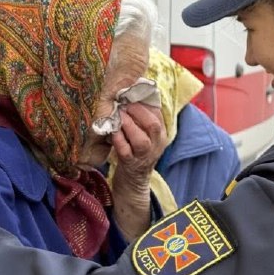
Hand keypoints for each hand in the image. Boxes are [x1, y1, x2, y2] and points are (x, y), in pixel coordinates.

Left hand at [109, 102, 166, 239]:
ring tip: (118, 116)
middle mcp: (156, 145)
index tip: (131, 94)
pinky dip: (118, 139)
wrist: (134, 181)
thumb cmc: (136, 151)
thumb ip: (142, 118)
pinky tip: (112, 131)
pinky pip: (125, 151)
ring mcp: (144, 156)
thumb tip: (132, 94)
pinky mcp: (130, 164)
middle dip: (137, 112)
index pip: (158, 114)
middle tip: (124, 104)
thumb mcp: (145, 134)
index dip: (144, 102)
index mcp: (161, 134)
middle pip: (153, 125)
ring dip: (128, 125)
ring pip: (141, 140)